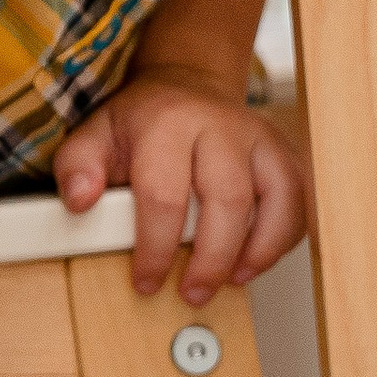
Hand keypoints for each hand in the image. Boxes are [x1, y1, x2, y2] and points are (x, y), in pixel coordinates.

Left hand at [52, 63, 305, 300]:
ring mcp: (258, 137)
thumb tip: (79, 200)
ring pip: (278, 197)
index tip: (146, 280)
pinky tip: (257, 260)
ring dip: (258, 250)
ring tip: (232, 280)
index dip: (155, 248)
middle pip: (228, 201)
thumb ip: (77, 167)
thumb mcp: (95, 134)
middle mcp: (220, 126)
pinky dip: (285, 236)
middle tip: (192, 291)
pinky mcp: (283, 152)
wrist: (186, 85)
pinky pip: (299, 199)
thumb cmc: (143, 121)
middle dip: (211, 259)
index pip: (164, 194)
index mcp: (167, 123)